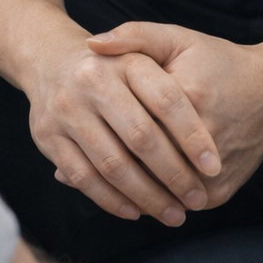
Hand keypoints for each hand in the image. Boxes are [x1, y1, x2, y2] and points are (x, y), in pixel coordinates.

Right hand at [22, 27, 221, 225]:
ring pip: (113, 164)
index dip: (192, 136)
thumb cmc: (115, 66)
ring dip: (147, 196)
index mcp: (125, 61)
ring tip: (173, 214)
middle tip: (196, 198)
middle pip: (141, 137)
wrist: (52, 61)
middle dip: (174, 175)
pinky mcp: (48, 136)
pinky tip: (135, 211)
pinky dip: (111, 200)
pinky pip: (83, 177)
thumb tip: (203, 109)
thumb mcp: (146, 49)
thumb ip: (185, 76)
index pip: (167, 100)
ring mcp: (67, 109)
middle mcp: (92, 81)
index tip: (213, 167)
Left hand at [88, 23, 262, 205]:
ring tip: (98, 175)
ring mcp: (212, 173)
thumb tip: (91, 44)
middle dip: (109, 161)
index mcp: (187, 96)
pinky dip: (150, 197)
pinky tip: (127, 189)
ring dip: (126, 187)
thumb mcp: (178, 39)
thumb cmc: (217, 62)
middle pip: (140, 159)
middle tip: (81, 157)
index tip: (79, 127)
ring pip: (155, 188)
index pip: (130, 120)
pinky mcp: (219, 193)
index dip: (102, 127)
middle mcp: (202, 140)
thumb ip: (134, 36)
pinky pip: (174, 202)